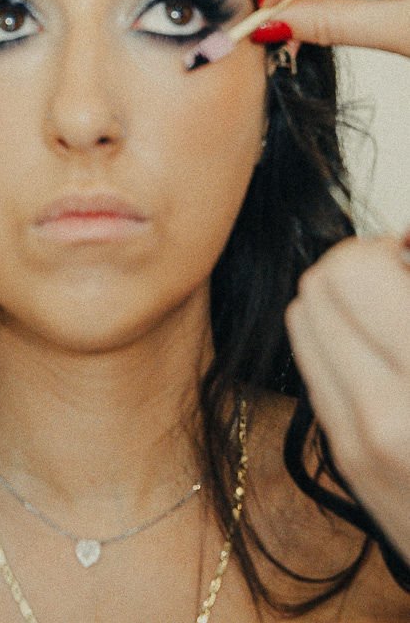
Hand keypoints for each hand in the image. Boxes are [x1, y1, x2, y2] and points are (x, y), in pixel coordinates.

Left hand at [285, 233, 409, 561]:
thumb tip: (405, 240)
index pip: (349, 273)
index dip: (381, 249)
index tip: (407, 254)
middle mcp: (384, 415)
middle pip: (314, 292)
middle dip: (357, 271)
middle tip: (399, 279)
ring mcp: (356, 443)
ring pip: (302, 325)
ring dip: (341, 306)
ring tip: (391, 317)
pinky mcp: (345, 460)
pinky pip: (312, 369)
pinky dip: (339, 346)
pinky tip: (385, 356)